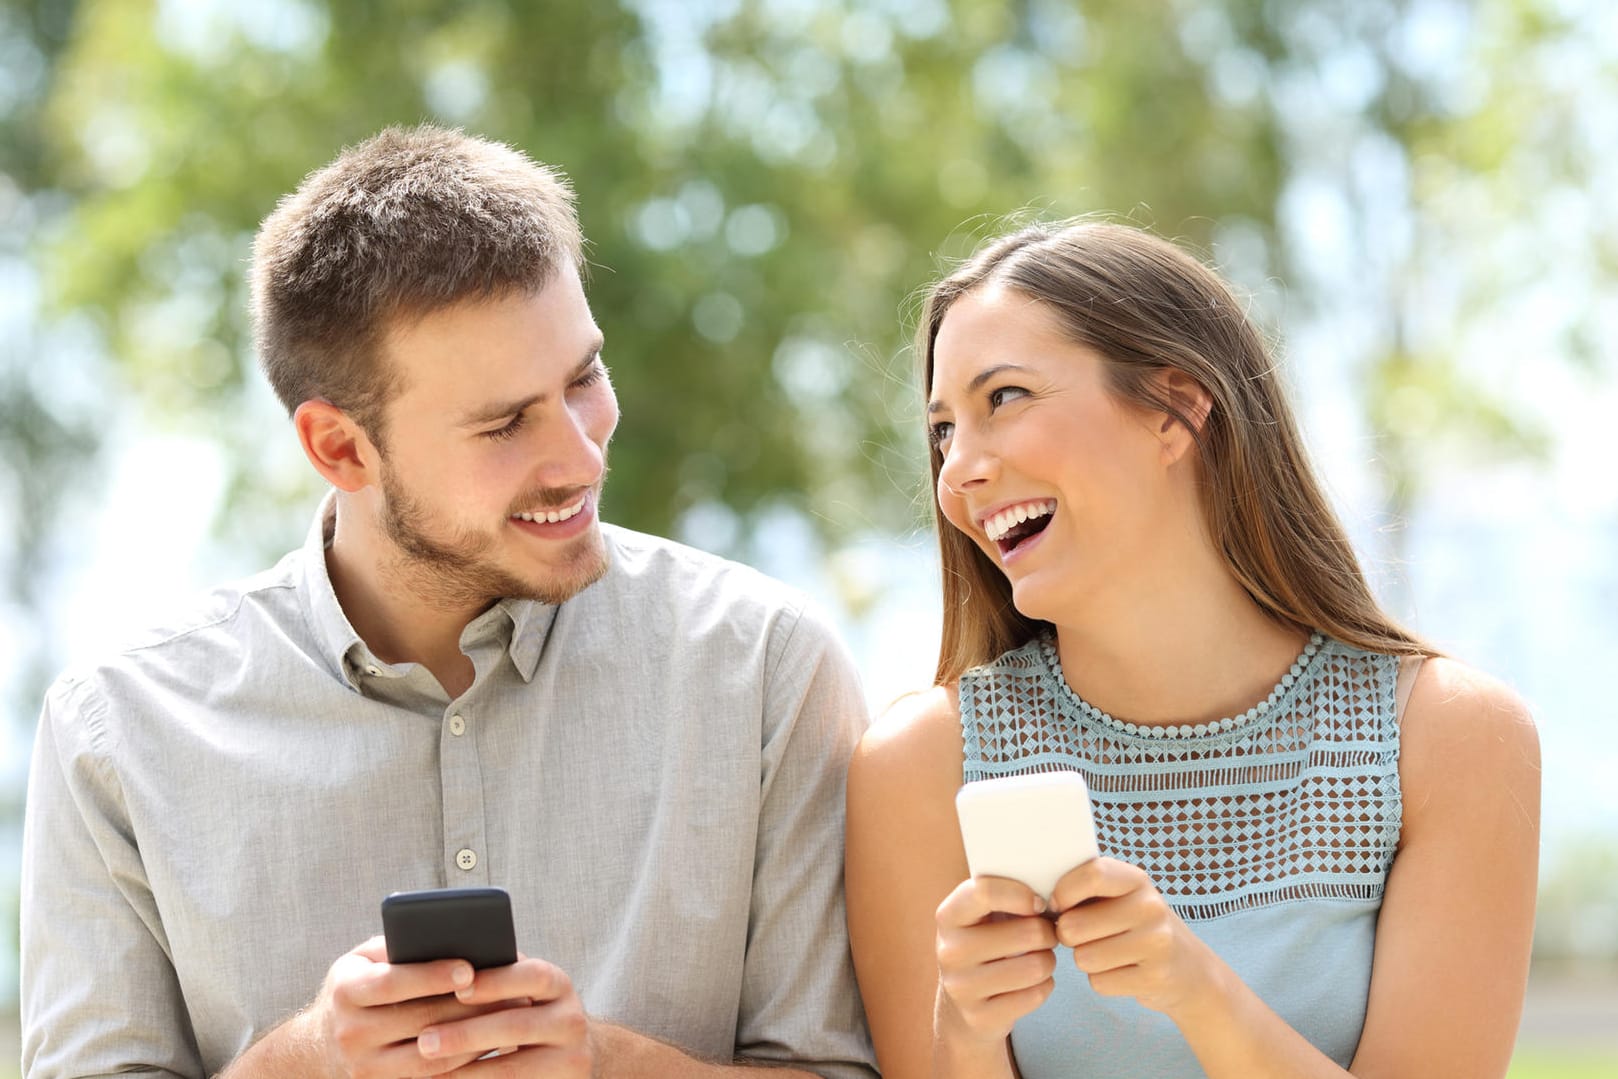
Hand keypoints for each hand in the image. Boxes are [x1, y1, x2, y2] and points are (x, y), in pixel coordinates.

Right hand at [309, 936, 506, 1077]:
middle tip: (510, 993)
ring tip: (508, 1019)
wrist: (322, 1045)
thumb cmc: (360, 986)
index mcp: (346, 991)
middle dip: (468, 1007)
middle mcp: (350, 1033)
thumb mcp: (365, 959)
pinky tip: (489, 1047)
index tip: (469, 968)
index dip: (432, 976)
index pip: (392, 983)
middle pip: (418, 1021)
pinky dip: (462, 1064)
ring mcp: (365, 1069)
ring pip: (430, 1058)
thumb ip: (399, 947)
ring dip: (473, 1039)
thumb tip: (451, 937)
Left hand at [414, 953, 590, 1076]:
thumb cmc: (528, 1014)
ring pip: (511, 1068)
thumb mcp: (523, 991)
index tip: (458, 989)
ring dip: (465, 1071)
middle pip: (517, 1026)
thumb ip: (495, 975)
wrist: (570, 1056)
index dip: (496, 981)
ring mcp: (570, 1058)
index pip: (532, 976)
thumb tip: (441, 965)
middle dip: (466, 1034)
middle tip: (424, 1041)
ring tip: (427, 1072)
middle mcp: (571, 1020)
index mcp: (557, 985)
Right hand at [933, 875, 1058, 1045]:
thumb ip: (1004, 895)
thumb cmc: (985, 944)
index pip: (985, 891)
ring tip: (1039, 959)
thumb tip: (1051, 891)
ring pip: (1036, 967)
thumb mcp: (982, 915)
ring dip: (1048, 961)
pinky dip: (1044, 987)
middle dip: (1047, 933)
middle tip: (1045, 935)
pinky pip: (1035, 995)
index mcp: (948, 916)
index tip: (1039, 903)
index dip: (1022, 894)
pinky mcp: (980, 1017)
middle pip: (1026, 933)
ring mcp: (962, 987)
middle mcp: (949, 951)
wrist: (961, 1004)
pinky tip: (1032, 983)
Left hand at [1050, 858, 1218, 1018]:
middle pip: (1074, 925)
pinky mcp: (1155, 977)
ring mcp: (1156, 943)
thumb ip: (1085, 888)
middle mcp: (1150, 906)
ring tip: (1107, 952)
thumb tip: (1039, 900)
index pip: (1091, 874)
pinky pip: (1099, 982)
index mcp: (1135, 879)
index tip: (1058, 905)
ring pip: (1084, 957)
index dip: (1063, 892)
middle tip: (1085, 936)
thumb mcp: (1119, 897)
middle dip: (1068, 936)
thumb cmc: (1135, 926)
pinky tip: (1122, 971)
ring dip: (1086, 960)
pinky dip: (1102, 981)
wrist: (1188, 969)